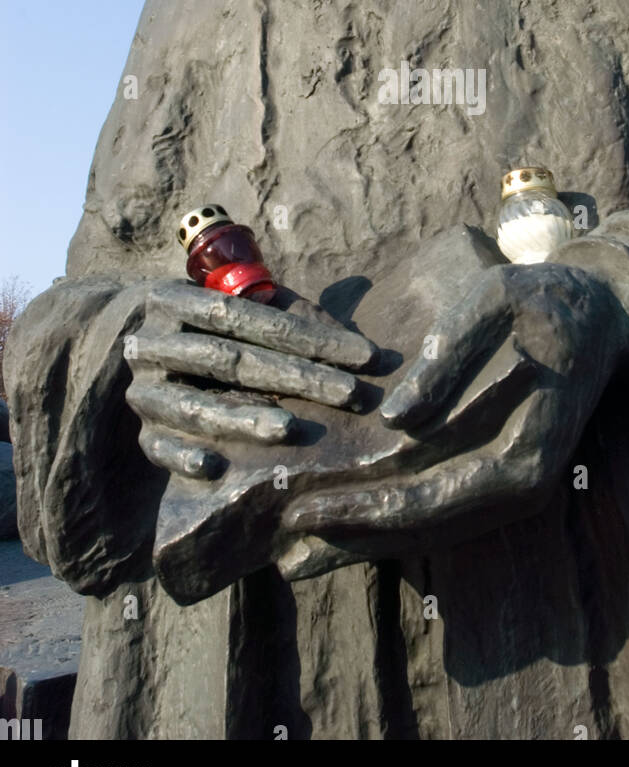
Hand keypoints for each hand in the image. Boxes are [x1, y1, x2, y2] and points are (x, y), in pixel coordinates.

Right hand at [125, 279, 377, 480]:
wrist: (124, 343)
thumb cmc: (215, 324)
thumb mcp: (245, 306)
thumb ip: (296, 316)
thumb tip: (366, 348)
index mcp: (178, 299)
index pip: (250, 315)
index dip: (308, 335)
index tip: (365, 356)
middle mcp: (154, 341)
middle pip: (230, 360)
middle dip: (296, 376)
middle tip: (351, 394)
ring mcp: (144, 388)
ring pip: (195, 405)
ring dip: (243, 418)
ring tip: (290, 428)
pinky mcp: (141, 431)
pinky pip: (157, 447)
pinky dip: (183, 457)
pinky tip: (214, 468)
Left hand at [276, 260, 628, 569]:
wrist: (602, 313)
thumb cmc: (540, 300)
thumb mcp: (493, 303)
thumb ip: (448, 358)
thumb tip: (394, 421)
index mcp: (523, 454)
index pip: (430, 499)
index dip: (365, 511)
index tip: (304, 508)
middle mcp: (523, 488)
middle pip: (426, 529)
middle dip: (354, 537)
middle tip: (286, 544)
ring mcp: (517, 490)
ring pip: (433, 532)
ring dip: (370, 542)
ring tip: (304, 552)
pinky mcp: (506, 480)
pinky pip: (446, 512)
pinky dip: (396, 524)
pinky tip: (351, 524)